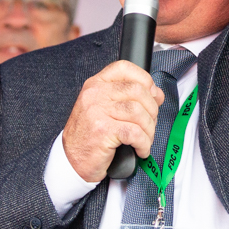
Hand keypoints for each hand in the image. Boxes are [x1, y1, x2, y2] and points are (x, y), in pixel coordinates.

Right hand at [61, 61, 163, 182]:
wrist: (71, 160)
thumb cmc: (89, 136)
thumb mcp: (103, 108)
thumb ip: (127, 97)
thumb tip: (157, 94)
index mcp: (95, 84)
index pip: (124, 68)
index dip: (145, 79)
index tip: (153, 94)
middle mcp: (95, 94)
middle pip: (137, 91)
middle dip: (152, 109)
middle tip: (150, 123)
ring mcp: (98, 111)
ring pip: (139, 113)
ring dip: (149, 129)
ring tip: (145, 139)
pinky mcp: (103, 131)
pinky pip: (135, 133)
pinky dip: (144, 143)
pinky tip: (140, 149)